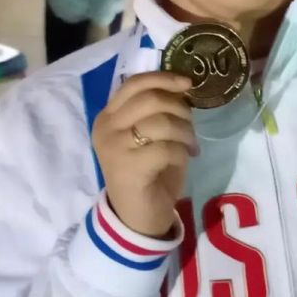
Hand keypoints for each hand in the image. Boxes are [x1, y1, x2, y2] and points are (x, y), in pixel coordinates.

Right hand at [92, 73, 195, 237]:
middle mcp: (106, 128)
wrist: (135, 218)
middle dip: (179, 108)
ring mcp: (115, 148)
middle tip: (189, 124)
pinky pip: (167, 148)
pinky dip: (182, 152)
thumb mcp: (148, 134)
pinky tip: (184, 160)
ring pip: (161, 122)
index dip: (163, 78)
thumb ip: (156, 111)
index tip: (186, 83)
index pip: (134, 84)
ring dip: (185, 131)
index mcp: (108, 116)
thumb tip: (181, 88)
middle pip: (150, 99)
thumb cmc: (147, 171)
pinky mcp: (129, 168)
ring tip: (190, 144)